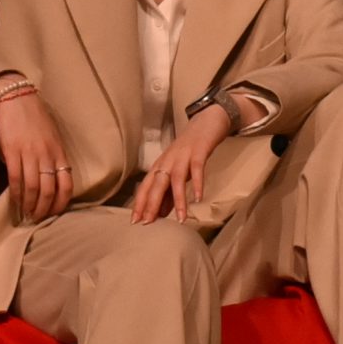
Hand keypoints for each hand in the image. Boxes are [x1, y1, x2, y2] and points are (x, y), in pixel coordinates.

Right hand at [0, 74, 73, 222]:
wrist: (16, 98)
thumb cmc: (35, 117)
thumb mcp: (52, 136)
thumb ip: (53, 155)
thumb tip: (52, 175)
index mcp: (59, 151)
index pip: (67, 183)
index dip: (62, 201)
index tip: (56, 213)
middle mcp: (48, 155)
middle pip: (50, 189)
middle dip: (45, 208)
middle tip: (38, 219)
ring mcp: (30, 154)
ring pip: (34, 187)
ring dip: (30, 205)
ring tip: (27, 216)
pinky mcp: (12, 152)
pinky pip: (15, 178)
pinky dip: (16, 194)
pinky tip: (15, 203)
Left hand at [132, 101, 236, 223]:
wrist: (207, 120)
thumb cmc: (191, 148)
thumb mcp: (178, 169)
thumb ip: (170, 190)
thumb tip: (162, 213)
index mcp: (160, 165)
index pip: (145, 187)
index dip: (140, 204)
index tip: (135, 222)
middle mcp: (167, 160)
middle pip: (156, 184)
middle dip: (151, 204)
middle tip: (148, 223)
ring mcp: (183, 155)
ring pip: (176, 179)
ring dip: (177, 200)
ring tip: (180, 218)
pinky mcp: (199, 151)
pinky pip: (197, 169)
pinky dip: (197, 183)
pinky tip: (199, 198)